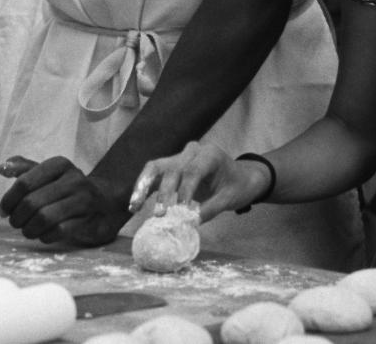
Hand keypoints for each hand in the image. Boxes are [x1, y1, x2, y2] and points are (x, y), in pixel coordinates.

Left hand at [0, 155, 129, 246]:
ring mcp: (83, 200)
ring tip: (27, 230)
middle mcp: (73, 179)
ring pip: (44, 218)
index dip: (9, 200)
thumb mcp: (49, 174)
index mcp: (59, 164)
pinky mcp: (89, 220)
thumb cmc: (68, 188)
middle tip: (15, 223)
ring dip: (29, 229)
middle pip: (32, 202)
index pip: (24, 182)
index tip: (4, 211)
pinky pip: (58, 231)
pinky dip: (45, 236)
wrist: (105, 202)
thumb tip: (1, 167)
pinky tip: (42, 235)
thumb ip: (24, 169)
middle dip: (17, 217)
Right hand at [129, 141, 262, 221]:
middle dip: (163, 193)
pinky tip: (134, 205)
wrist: (240, 177)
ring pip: (156, 167)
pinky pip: (154, 174)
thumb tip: (189, 223)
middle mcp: (191, 152)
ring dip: (143, 186)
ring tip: (134, 206)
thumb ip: (210, 209)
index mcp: (209, 154)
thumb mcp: (229, 199)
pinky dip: (143, 188)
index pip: (193, 171)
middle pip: (172, 169)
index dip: (184, 190)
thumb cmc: (237, 186)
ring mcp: (179, 157)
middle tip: (159, 215)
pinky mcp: (171, 167)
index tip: (180, 210)